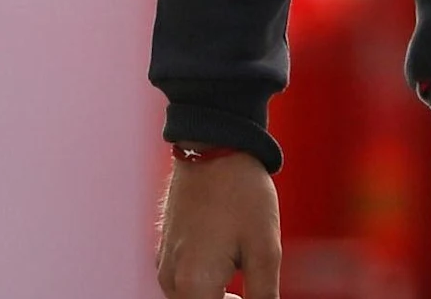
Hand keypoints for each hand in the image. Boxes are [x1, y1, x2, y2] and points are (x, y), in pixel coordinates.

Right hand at [153, 152, 277, 297]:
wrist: (213, 145)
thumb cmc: (242, 193)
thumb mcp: (265, 249)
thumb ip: (265, 296)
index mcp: (194, 284)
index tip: (256, 291)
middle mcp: (171, 278)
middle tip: (254, 288)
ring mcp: (164, 263)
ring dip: (215, 296)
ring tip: (243, 279)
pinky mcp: (166, 249)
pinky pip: (184, 282)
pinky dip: (204, 284)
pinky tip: (228, 263)